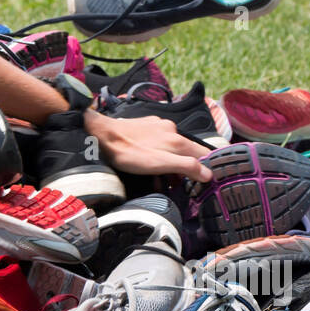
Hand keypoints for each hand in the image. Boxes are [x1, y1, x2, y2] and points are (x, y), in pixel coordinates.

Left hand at [84, 110, 212, 180]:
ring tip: (160, 179)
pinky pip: (160, 141)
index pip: (203, 154)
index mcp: (178, 140)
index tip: (205, 182)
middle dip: (184, 169)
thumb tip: (208, 173)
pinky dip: (160, 154)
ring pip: (172, 148)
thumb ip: (185, 167)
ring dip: (170, 164)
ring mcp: (158, 125)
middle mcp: (171, 129)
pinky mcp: (147, 125)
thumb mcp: (158, 164)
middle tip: (176, 185)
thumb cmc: (128, 153)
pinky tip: (149, 164)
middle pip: (187, 152)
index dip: (206, 168)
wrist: (101, 134)